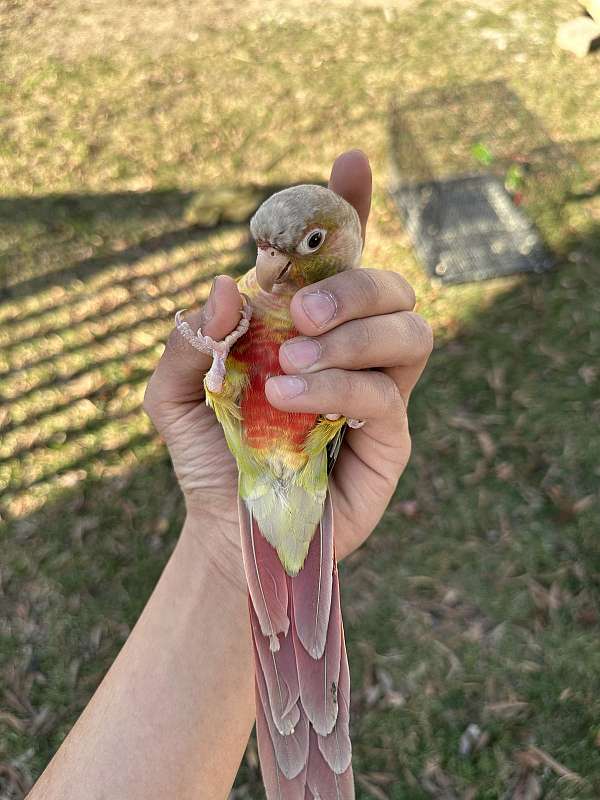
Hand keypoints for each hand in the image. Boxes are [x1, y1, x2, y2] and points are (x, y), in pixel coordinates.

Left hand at [143, 150, 431, 585]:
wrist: (227, 531)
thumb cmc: (210, 457)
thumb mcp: (173, 395)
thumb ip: (189, 339)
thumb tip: (227, 285)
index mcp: (308, 328)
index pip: (344, 257)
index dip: (351, 208)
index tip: (348, 161)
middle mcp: (353, 351)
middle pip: (392, 285)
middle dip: (350, 284)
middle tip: (294, 313)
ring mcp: (379, 393)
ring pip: (410, 331)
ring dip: (350, 335)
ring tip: (287, 365)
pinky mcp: (392, 440)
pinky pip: (387, 395)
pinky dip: (339, 385)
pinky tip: (288, 399)